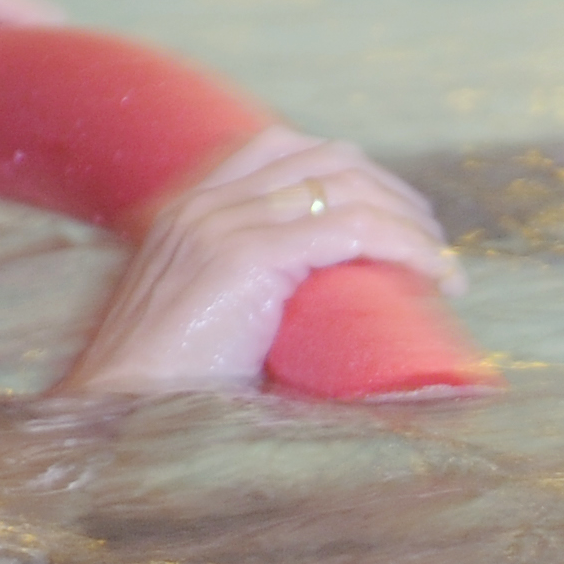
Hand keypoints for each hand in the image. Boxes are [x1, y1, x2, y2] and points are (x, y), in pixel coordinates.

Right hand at [46, 128, 453, 397]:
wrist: (120, 416)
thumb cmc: (167, 389)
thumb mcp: (206, 319)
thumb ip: (244, 297)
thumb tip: (315, 322)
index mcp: (188, 206)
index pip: (284, 147)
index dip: (352, 172)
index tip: (394, 218)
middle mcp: (204, 202)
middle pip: (325, 157)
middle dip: (391, 192)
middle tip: (431, 242)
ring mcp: (222, 224)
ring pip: (347, 189)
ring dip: (409, 221)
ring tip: (443, 267)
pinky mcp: (246, 258)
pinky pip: (352, 230)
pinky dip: (406, 246)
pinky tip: (434, 271)